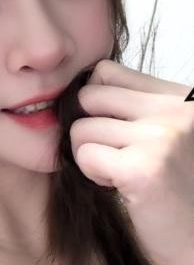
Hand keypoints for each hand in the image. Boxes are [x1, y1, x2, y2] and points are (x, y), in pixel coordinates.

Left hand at [70, 59, 193, 264]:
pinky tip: (120, 187)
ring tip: (120, 174)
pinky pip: (85, 155)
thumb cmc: (178, 192)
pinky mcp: (143, 169)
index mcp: (182, 97)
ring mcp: (161, 137)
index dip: (95, 103)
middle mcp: (176, 111)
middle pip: (89, 95)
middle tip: (113, 155)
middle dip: (88, 128)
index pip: (107, 71)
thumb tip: (82, 88)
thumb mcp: (167, 135)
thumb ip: (136, 108)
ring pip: (81, 129)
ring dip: (90, 156)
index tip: (110, 131)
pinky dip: (93, 175)